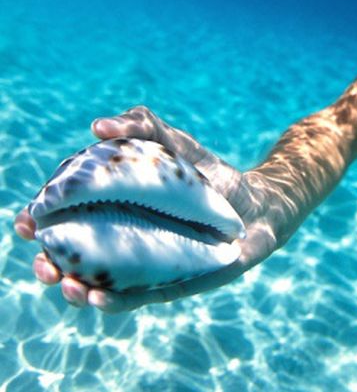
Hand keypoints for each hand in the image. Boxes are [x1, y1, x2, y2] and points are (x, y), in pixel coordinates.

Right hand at [14, 106, 287, 312]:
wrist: (257, 204)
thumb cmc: (211, 175)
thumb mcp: (178, 145)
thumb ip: (145, 127)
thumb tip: (98, 127)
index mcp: (116, 211)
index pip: (68, 220)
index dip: (41, 223)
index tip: (25, 221)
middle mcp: (124, 242)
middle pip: (75, 260)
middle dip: (49, 266)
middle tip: (42, 263)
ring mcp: (145, 266)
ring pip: (98, 286)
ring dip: (75, 290)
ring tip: (67, 285)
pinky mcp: (169, 285)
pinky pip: (137, 299)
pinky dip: (115, 302)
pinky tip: (99, 299)